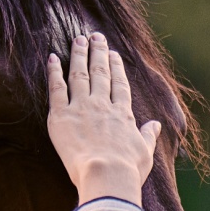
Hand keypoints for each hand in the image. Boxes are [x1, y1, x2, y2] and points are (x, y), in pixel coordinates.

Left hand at [46, 31, 161, 205]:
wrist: (106, 174)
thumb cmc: (127, 169)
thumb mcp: (145, 152)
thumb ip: (148, 136)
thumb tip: (156, 125)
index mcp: (123, 114)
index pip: (119, 84)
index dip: (116, 67)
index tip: (114, 54)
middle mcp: (102, 105)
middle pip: (100, 73)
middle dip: (98, 52)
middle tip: (95, 36)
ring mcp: (81, 107)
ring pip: (79, 74)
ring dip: (79, 54)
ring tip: (78, 39)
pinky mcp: (61, 115)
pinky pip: (56, 88)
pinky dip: (54, 72)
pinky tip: (52, 57)